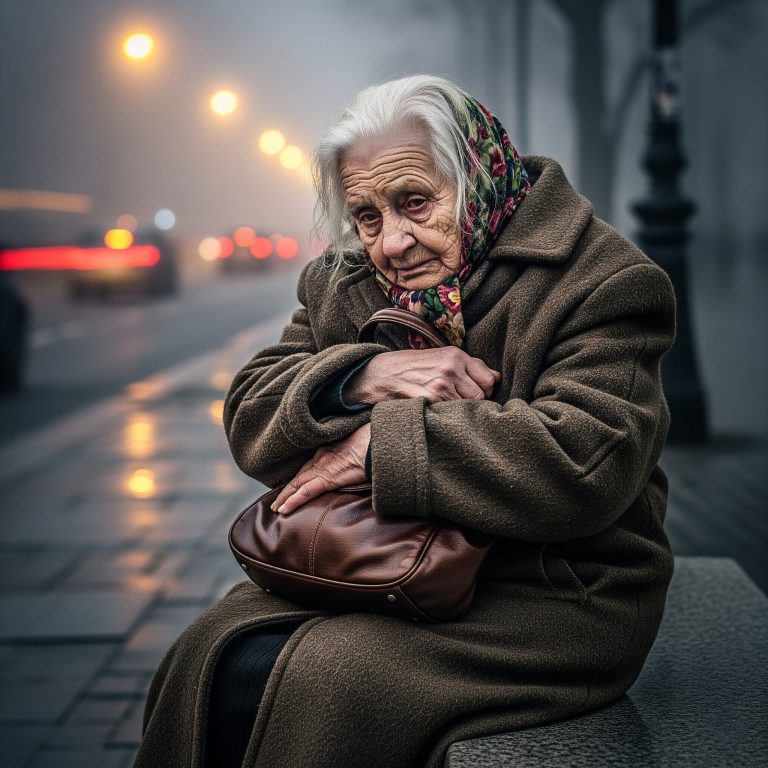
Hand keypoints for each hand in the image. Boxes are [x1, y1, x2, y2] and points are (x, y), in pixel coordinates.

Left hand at [270, 423, 369, 515]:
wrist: (379, 441)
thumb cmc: (374, 439)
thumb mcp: (362, 442)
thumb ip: (356, 450)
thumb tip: (362, 456)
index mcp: (329, 449)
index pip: (310, 464)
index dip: (300, 475)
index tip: (294, 484)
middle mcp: (321, 457)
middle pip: (299, 475)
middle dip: (288, 488)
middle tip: (277, 500)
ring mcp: (323, 468)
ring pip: (297, 484)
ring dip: (285, 497)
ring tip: (276, 508)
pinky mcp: (328, 479)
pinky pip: (306, 492)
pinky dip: (292, 501)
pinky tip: (283, 510)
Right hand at [343, 347, 499, 404]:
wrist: (375, 375)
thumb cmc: (408, 368)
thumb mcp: (438, 358)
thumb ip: (468, 366)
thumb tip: (496, 377)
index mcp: (455, 355)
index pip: (489, 380)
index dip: (484, 392)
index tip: (471, 396)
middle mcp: (450, 368)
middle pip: (480, 397)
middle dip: (472, 405)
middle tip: (455, 407)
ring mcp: (439, 385)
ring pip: (465, 409)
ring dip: (457, 414)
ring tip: (442, 410)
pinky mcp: (427, 401)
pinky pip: (448, 416)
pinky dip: (444, 419)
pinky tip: (433, 415)